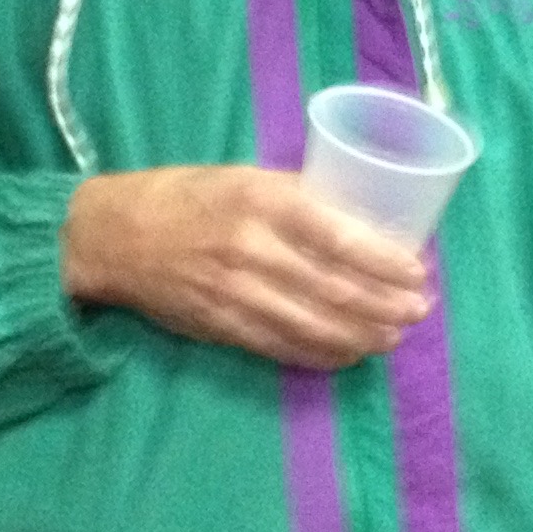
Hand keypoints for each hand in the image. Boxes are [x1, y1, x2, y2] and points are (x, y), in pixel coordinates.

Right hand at [60, 167, 430, 368]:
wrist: (114, 235)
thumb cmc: (186, 196)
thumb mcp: (243, 178)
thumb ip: (295, 197)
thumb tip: (358, 218)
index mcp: (263, 201)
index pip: (339, 236)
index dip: (384, 260)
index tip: (417, 270)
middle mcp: (253, 248)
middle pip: (334, 287)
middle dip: (385, 304)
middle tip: (418, 309)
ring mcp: (236, 293)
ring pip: (313, 323)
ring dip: (362, 335)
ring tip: (394, 336)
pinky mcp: (222, 326)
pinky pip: (282, 346)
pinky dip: (322, 353)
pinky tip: (349, 353)